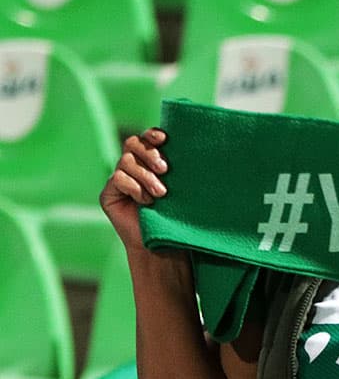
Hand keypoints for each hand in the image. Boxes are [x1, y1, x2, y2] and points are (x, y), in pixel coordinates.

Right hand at [99, 127, 169, 250]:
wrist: (162, 244)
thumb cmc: (177, 215)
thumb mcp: (181, 188)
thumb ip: (178, 168)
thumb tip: (190, 145)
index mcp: (151, 161)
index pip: (147, 138)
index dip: (152, 134)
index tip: (165, 138)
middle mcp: (133, 167)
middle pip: (132, 143)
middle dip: (149, 153)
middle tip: (165, 170)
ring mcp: (119, 179)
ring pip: (126, 161)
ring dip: (146, 176)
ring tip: (161, 194)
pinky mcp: (108, 193)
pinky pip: (118, 179)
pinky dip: (134, 188)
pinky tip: (146, 202)